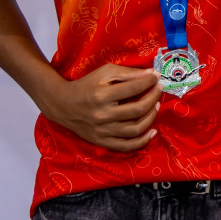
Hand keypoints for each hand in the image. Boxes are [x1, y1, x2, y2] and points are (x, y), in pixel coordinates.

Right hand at [32, 64, 162, 151]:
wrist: (62, 105)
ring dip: (151, 117)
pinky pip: (126, 146)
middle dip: (153, 98)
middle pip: (137, 110)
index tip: (156, 77)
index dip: (149, 82)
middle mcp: (102, 115)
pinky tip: (152, 132)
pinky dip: (142, 141)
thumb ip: (127, 73)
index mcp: (101, 95)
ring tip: (156, 106)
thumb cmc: (85, 85)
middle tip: (158, 90)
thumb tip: (151, 74)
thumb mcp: (103, 73)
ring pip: (135, 129)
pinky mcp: (102, 141)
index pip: (133, 88)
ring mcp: (102, 131)